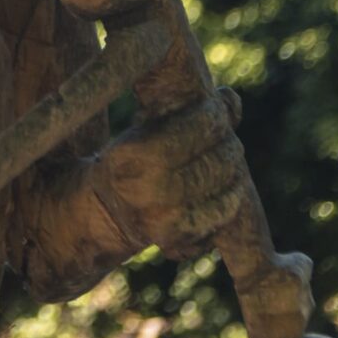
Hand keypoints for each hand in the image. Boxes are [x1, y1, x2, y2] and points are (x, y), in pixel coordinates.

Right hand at [99, 87, 248, 259]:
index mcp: (131, 155)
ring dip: (233, 169)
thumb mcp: (142, 129)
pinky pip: (223, 212)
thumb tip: (231, 99)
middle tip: (226, 138)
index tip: (215, 111)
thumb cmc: (130, 160)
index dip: (212, 116)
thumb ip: (186, 111)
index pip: (195, 129)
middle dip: (227, 144)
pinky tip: (224, 187)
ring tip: (225, 160)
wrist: (104, 213)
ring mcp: (163, 217)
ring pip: (225, 185)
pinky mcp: (179, 239)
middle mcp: (145, 188)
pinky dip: (231, 196)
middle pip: (217, 159)